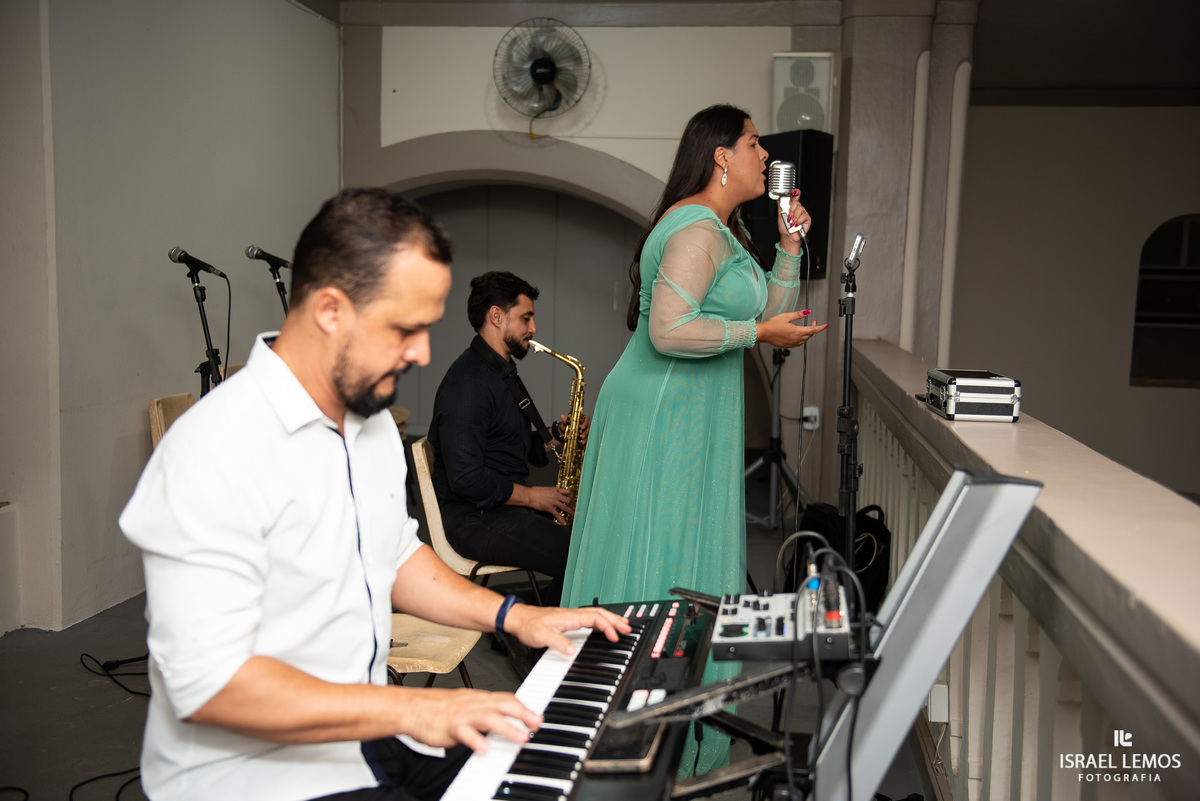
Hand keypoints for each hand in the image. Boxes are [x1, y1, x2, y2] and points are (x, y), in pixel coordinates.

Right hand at [401, 687, 541, 752]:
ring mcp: (461, 715)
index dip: (523, 708)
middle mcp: (473, 704)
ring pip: (487, 717)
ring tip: (521, 737)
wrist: (411, 708)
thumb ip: (484, 712)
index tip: (537, 718)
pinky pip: (464, 733)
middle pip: (502, 704)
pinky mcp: (449, 727)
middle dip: (522, 713)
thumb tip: (503, 720)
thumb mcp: (465, 706)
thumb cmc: (436, 708)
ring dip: (507, 727)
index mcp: (478, 699)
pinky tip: (485, 748)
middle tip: (536, 724)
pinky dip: (475, 740)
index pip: (505, 698)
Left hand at [504, 604, 631, 655]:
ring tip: (622, 624)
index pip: (594, 618)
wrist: (518, 619)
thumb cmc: (528, 625)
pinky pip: (589, 618)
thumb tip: (573, 650)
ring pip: (595, 614)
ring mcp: (570, 617)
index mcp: (569, 617)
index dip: (607, 626)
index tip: (615, 636)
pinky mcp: (567, 620)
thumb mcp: (541, 636)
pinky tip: (602, 627)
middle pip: (599, 613)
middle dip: (615, 619)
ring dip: (610, 618)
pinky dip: (600, 621)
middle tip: (628, 628)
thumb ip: (558, 642)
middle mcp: (572, 615)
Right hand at [513, 484, 574, 524]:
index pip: (568, 492)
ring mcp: (553, 502)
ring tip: (573, 515)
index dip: (571, 496)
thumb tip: (556, 494)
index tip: (572, 499)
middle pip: (569, 500)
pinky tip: (564, 523)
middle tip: (572, 508)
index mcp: (556, 490)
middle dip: (572, 505)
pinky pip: (557, 514)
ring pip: (565, 507)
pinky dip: (561, 519)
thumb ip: (553, 491)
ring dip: (570, 512)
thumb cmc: (536, 491)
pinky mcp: (550, 508)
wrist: (529, 495)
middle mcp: (556, 495)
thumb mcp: (547, 489)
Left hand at [558, 413, 590, 444]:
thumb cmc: (567, 423)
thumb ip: (565, 419)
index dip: (586, 422)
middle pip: (588, 426)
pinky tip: (582, 443)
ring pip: (588, 432)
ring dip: (586, 436)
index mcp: (581, 418)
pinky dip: (585, 440)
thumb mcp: (565, 421)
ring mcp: (585, 429)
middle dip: (586, 432)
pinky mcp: (585, 435)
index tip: (582, 427)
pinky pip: (587, 437)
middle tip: (582, 435)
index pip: (587, 418)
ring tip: (582, 440)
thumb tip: (562, 416)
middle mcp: (585, 424)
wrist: (565, 430)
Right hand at [756, 309, 828, 347]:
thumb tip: (808, 312)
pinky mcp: (788, 345)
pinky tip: (799, 336)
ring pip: (805, 340)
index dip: (820, 328)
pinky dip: (802, 339)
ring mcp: (792, 343)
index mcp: (796, 332)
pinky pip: (799, 344)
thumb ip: (798, 314)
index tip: (825, 326)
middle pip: (809, 335)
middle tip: (813, 323)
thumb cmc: (772, 325)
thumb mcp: (786, 316)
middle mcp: (795, 339)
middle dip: (813, 329)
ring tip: (807, 329)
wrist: (764, 333)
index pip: (813, 330)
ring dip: (808, 335)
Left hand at [777, 190, 810, 253]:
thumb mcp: (780, 215)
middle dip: (791, 210)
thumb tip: (778, 198)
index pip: (795, 197)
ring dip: (794, 217)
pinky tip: (796, 225)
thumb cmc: (784, 227)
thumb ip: (780, 206)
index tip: (794, 191)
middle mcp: (798, 209)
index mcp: (792, 207)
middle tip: (789, 217)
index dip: (795, 193)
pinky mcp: (807, 218)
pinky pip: (803, 216)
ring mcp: (803, 213)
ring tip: (792, 222)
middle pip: (797, 203)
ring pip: (800, 209)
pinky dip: (798, 221)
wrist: (788, 236)